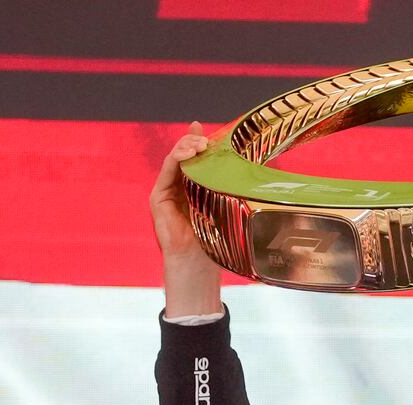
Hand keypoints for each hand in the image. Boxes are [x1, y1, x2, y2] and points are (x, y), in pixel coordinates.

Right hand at [151, 122, 222, 316]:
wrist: (198, 264)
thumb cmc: (216, 241)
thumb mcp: (228, 207)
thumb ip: (232, 189)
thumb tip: (254, 170)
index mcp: (196, 188)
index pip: (198, 159)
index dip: (202, 142)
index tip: (212, 131)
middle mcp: (180, 186)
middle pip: (186, 155)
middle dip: (195, 142)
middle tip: (209, 139)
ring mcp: (167, 190)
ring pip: (176, 158)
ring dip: (188, 146)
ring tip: (201, 143)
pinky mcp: (158, 196)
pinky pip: (167, 170)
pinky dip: (177, 158)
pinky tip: (189, 153)